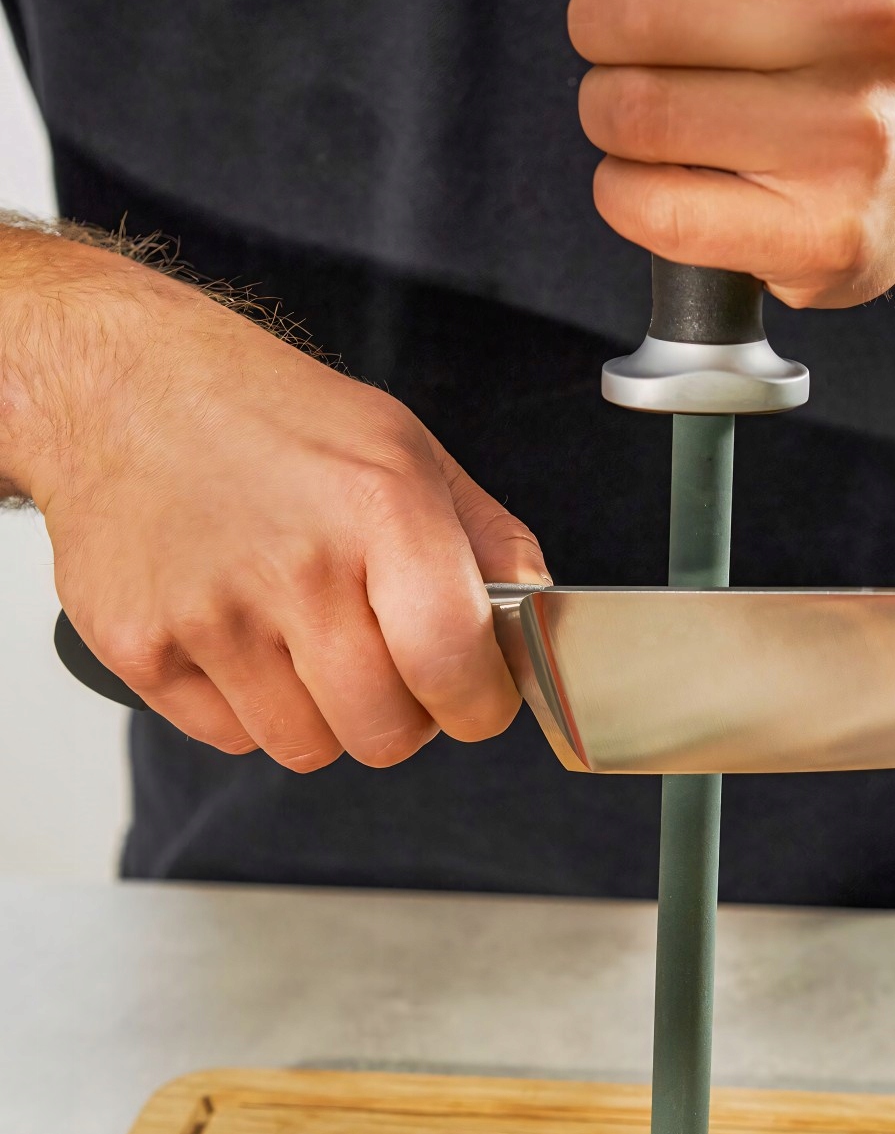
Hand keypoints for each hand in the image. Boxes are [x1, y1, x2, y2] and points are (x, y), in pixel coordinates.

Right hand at [4, 234, 546, 770]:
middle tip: (388, 664)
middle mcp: (297, 567)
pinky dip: (250, 708)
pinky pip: (232, 740)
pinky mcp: (141, 648)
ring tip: (307, 638)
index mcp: (382, 508)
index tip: (476, 696)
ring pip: (309, 750)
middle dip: (405, 716)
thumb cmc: (273, 418)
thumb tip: (538, 615)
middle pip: (386, 734)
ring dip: (326, 716)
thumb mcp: (406, 448)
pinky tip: (244, 635)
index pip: (454, 665)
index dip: (480, 704)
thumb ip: (489, 538)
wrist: (118, 384)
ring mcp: (211, 615)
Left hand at [568, 0, 894, 309]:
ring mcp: (854, 133)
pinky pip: (650, 205)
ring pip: (636, 110)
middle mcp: (870, 14)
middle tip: (633, 52)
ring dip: (608, 114)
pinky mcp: (825, 234)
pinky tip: (660, 183)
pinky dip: (621, 193)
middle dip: (601, 29)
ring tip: (652, 116)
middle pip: (638, 10)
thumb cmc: (843, 52)